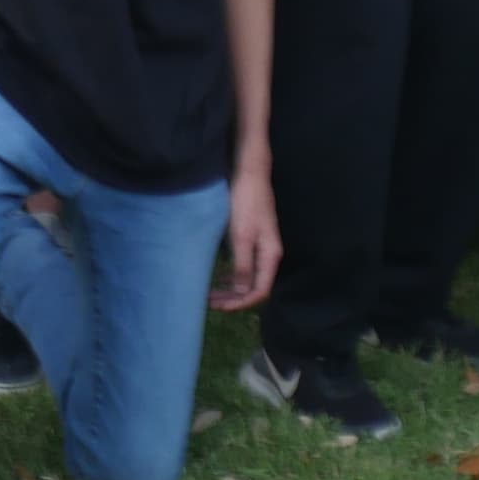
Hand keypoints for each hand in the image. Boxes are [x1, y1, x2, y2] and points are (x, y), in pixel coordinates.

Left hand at [210, 152, 280, 308]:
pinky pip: (242, 264)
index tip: (218, 307)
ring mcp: (260, 245)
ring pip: (247, 276)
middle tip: (208, 302)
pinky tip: (217, 276)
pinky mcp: (251, 237)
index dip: (240, 303)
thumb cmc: (245, 202)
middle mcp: (268, 253)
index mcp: (270, 255)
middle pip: (254, 286)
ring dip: (229, 288)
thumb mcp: (242, 236)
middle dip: (232, 298)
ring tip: (209, 293)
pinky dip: (230, 274)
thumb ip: (243, 265)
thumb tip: (241, 292)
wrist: (249, 172)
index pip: (259, 291)